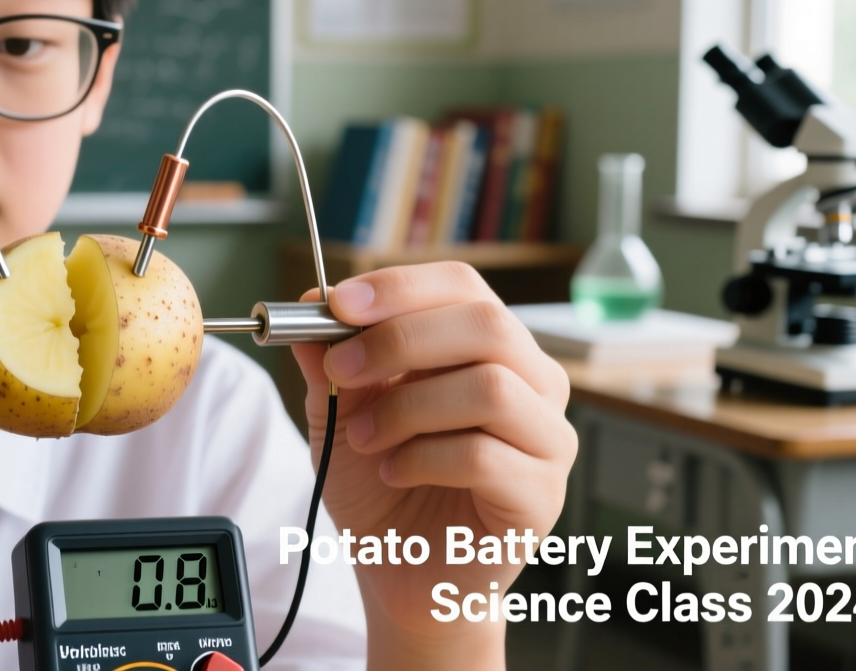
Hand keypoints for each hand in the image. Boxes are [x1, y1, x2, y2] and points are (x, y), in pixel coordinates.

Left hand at [290, 263, 575, 667]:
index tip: (337, 305)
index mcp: (490, 347)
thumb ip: (329, 358)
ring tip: (365, 438)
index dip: (400, 287)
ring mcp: (547, 439)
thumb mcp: (341, 409)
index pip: (462, 286)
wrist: (399, 568)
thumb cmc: (384, 482)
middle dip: (399, 341)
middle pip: (487, 325)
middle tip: (342, 371)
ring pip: (490, 387)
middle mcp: (534, 383)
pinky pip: (485, 457)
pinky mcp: (542, 495)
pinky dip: (421, 459)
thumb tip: (307, 300)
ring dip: (407, 409)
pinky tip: (393, 473)